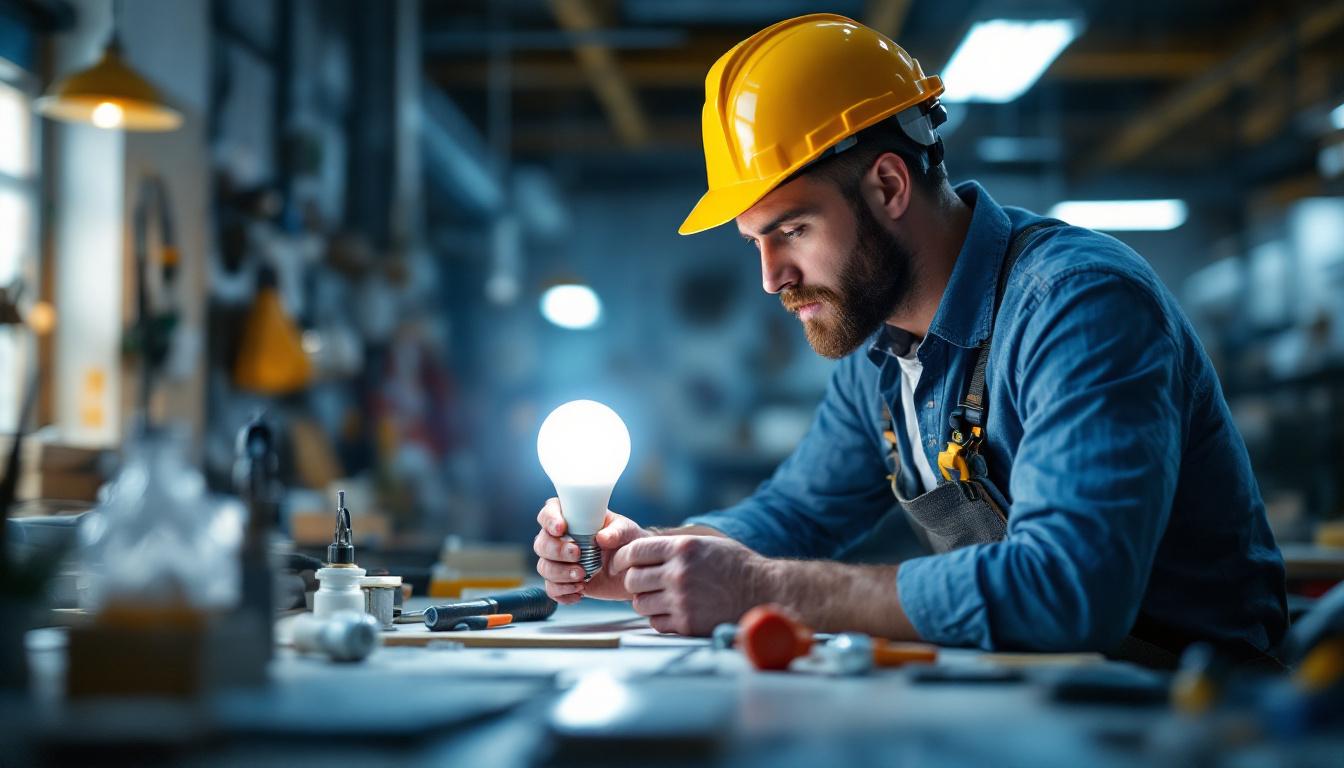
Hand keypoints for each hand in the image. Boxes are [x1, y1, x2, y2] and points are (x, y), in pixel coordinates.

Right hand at [534, 498, 650, 603]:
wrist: (634, 569)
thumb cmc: (628, 541)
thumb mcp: (626, 530)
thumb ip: (616, 532)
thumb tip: (602, 537)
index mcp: (572, 518)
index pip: (548, 513)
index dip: (549, 520)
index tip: (561, 529)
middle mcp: (560, 538)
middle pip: (541, 543)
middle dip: (556, 551)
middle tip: (578, 555)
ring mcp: (560, 561)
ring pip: (544, 567)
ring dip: (560, 574)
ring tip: (582, 577)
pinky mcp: (564, 581)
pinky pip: (551, 589)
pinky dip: (563, 592)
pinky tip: (580, 592)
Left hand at [610, 535, 766, 635]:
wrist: (764, 592)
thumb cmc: (736, 567)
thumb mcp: (705, 544)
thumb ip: (673, 548)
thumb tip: (639, 552)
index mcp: (683, 549)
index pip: (634, 552)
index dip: (621, 558)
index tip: (618, 565)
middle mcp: (679, 573)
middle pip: (633, 579)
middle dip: (635, 582)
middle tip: (646, 584)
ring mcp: (682, 600)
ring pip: (639, 603)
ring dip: (646, 601)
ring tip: (662, 598)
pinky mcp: (687, 624)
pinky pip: (655, 622)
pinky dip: (660, 618)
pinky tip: (675, 611)